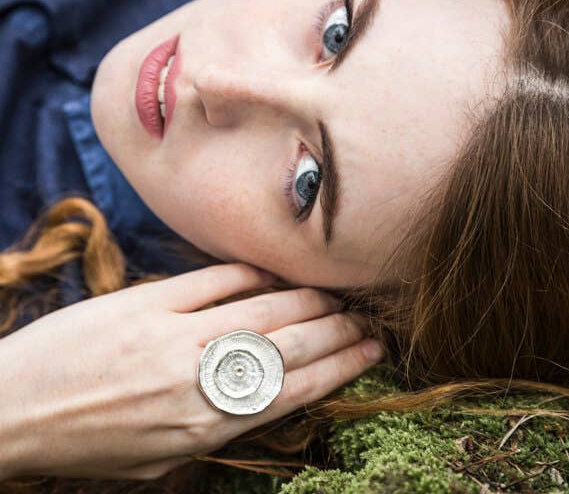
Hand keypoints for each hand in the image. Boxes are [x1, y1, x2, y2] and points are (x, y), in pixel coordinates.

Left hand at [0, 263, 383, 480]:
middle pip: (289, 347)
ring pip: (261, 310)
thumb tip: (262, 393)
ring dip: (305, 300)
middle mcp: (199, 381)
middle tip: (364, 317)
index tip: (370, 350)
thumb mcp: (159, 459)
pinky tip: (274, 271)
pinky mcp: (147, 303)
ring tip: (333, 295)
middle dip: (336, 330)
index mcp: (204, 428)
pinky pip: (214, 281)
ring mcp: (174, 337)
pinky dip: (250, 274)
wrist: (10, 412)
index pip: (293, 390)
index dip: (339, 366)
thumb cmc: (86, 443)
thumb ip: (213, 426)